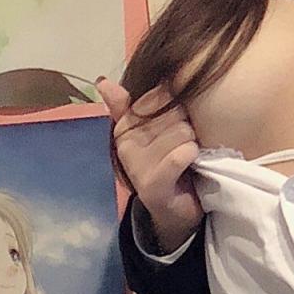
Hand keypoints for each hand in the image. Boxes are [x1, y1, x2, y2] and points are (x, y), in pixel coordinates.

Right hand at [99, 78, 203, 251]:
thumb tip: (102, 81)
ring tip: (189, 156)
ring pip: (181, 131)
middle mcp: (126, 143)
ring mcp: (137, 165)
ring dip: (192, 142)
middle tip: (186, 143)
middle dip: (187, 124)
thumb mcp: (152, 132)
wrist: (173, 212)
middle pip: (173, 112)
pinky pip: (180, 155)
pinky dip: (191, 155)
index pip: (157, 94)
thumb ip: (131, 106)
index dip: (177, 104)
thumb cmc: (167, 165)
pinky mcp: (152, 184)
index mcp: (125, 126)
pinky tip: (192, 162)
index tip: (179, 121)